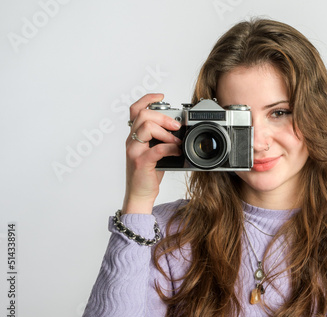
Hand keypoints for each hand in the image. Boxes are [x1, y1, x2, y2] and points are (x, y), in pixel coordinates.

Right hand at [121, 93, 181, 213]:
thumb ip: (161, 138)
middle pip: (143, 115)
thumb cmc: (148, 172)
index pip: (135, 110)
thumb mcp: (154, 151)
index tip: (161, 96)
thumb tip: (179, 128)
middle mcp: (131, 140)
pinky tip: (177, 151)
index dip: (147, 99)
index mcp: (134, 135)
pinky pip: (156, 149)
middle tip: (176, 126)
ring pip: (146, 127)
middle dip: (163, 116)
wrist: (140, 194)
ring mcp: (134, 151)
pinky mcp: (141, 162)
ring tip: (176, 140)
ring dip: (166, 132)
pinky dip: (170, 148)